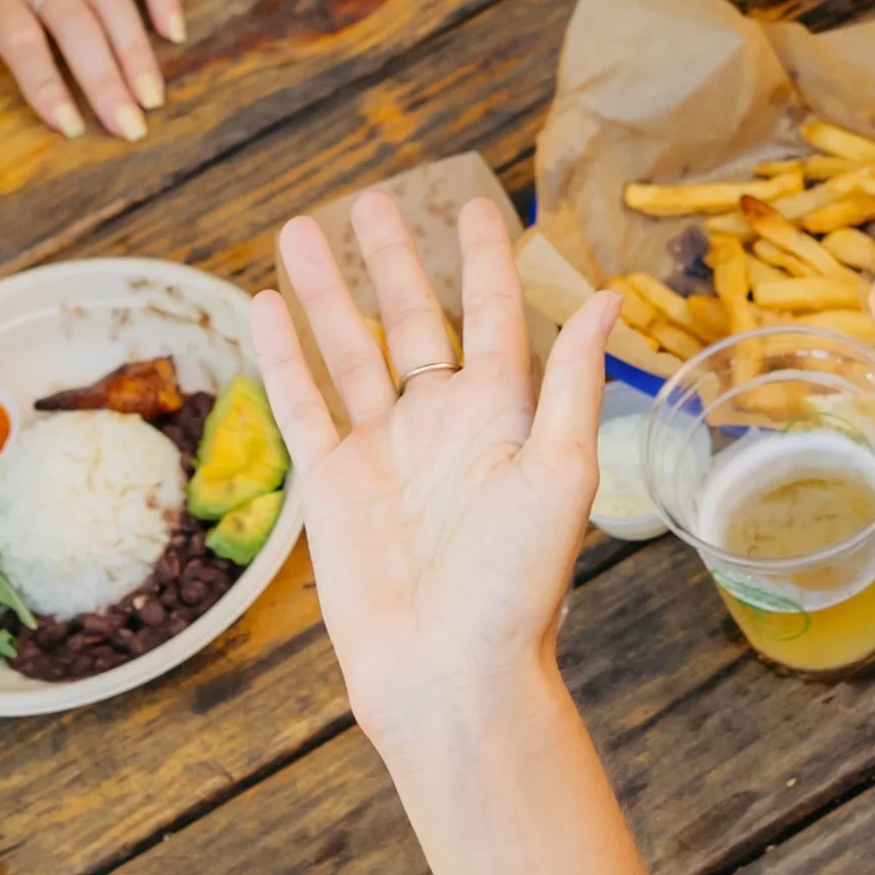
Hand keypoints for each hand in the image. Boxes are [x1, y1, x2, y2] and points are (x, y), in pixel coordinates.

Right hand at [246, 193, 616, 751]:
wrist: (451, 675)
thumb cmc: (519, 585)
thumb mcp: (560, 472)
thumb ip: (570, 381)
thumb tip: (610, 299)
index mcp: (503, 415)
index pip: (493, 314)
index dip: (484, 259)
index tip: (475, 204)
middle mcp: (442, 423)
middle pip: (413, 318)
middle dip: (394, 259)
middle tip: (372, 199)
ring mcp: (383, 451)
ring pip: (348, 348)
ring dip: (326, 290)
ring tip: (301, 228)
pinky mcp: (332, 484)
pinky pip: (302, 403)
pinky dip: (282, 353)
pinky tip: (264, 302)